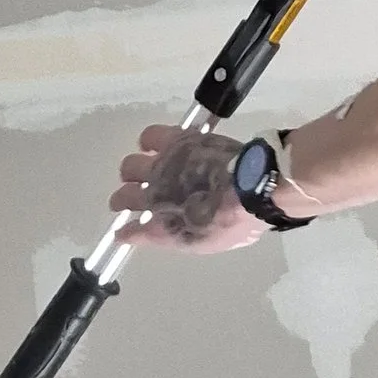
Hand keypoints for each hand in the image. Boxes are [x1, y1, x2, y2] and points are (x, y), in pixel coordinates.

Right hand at [108, 126, 263, 253]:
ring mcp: (163, 165)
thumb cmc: (232, 220)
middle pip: (124, 193)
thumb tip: (143, 235)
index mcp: (161, 221)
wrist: (252, 187)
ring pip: (131, 164)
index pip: (131, 230)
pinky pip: (151, 136)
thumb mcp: (199, 242)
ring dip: (132, 170)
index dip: (126, 231)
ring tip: (140, 170)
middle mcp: (154, 192)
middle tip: (132, 197)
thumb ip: (168, 236)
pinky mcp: (178, 140)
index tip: (125, 231)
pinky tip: (152, 144)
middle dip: (124, 197)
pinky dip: (148, 141)